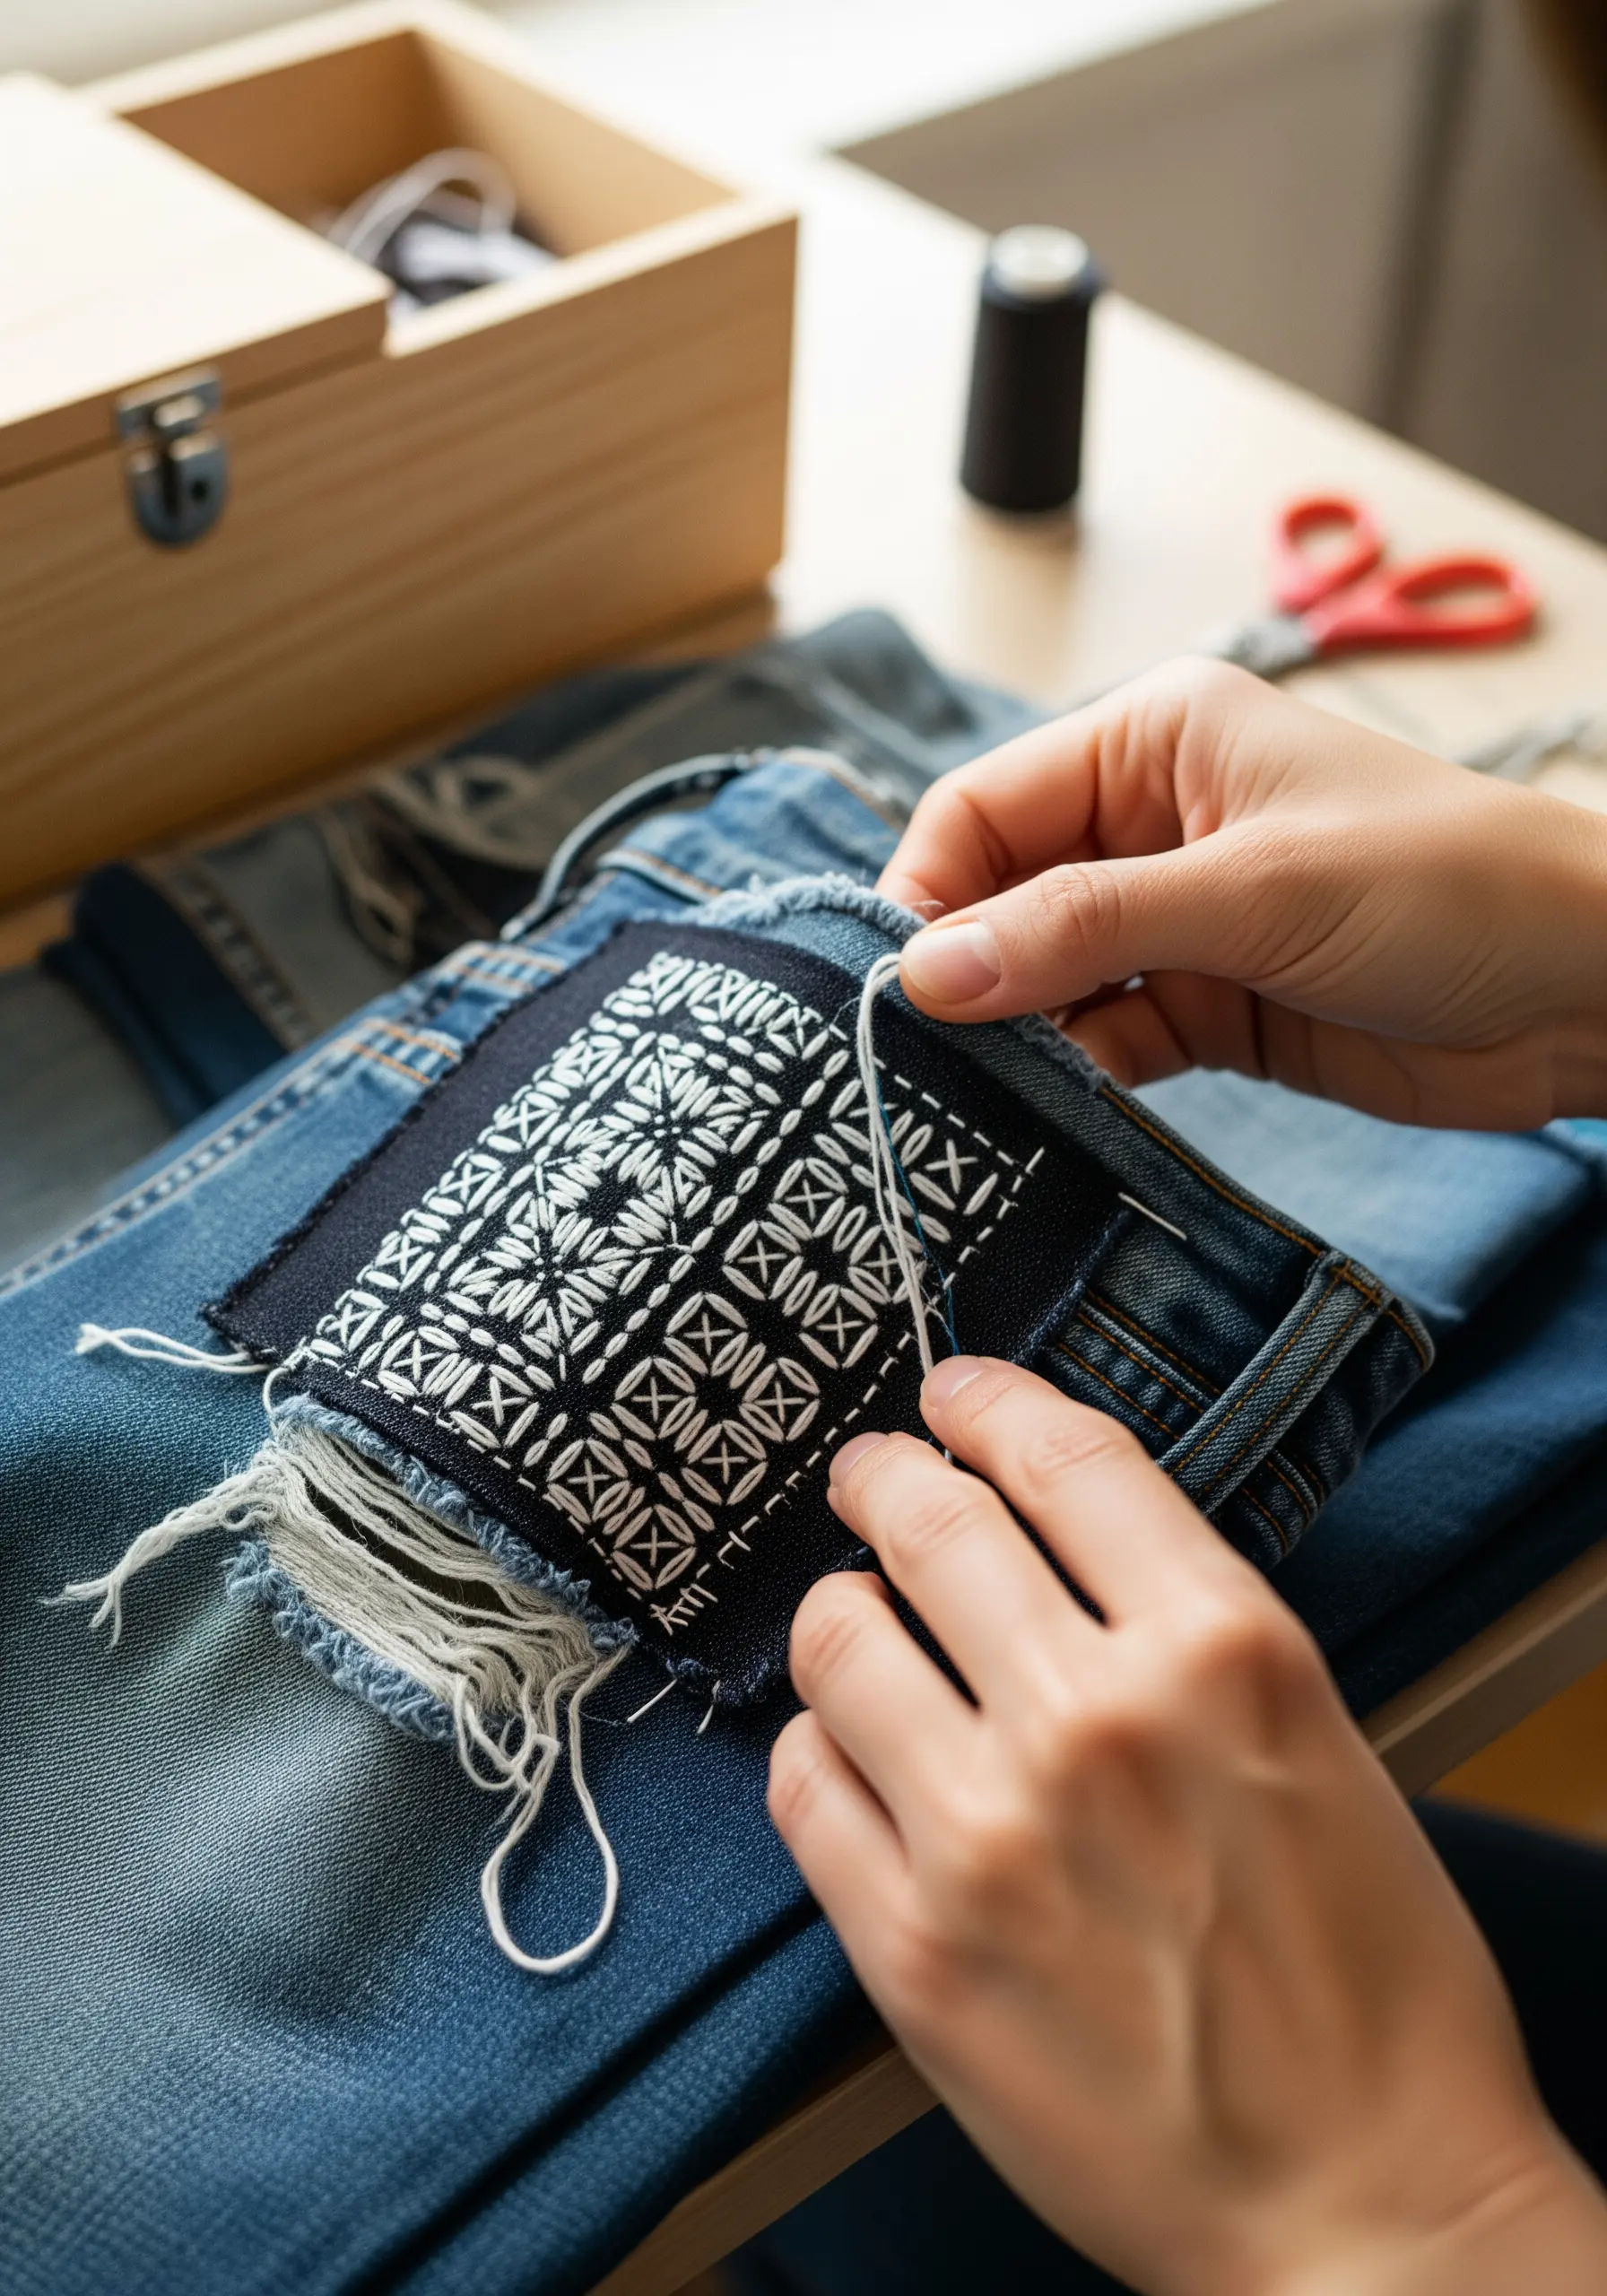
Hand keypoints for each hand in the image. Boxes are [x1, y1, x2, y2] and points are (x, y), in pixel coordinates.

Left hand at [769, 1359, 1606, 2295]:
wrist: (1359, 2210)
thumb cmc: (1371, 1987)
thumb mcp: (1317, 1746)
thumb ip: (1186, 1630)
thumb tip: (1057, 1540)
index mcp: (1224, 1648)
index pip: (1062, 1457)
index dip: (989, 1401)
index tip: (952, 1392)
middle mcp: (1093, 1716)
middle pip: (927, 1519)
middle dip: (884, 1475)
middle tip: (869, 1474)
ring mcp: (986, 1830)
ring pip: (836, 1635)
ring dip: (844, 1614)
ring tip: (861, 1630)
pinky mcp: (908, 1947)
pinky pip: (799, 1781)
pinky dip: (820, 1753)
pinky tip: (857, 1764)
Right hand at [879, 660, 1606, 1129]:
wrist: (1587, 993)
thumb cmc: (1449, 886)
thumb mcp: (1253, 892)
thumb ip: (1084, 928)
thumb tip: (926, 970)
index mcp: (1154, 743)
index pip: (985, 807)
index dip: (929, 889)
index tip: (897, 983)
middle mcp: (1151, 826)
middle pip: (1001, 896)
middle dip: (963, 970)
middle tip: (916, 1058)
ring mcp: (1178, 924)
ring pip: (1044, 978)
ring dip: (1013, 1034)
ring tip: (971, 1098)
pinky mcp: (1209, 1010)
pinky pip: (1104, 1041)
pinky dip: (1074, 1076)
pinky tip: (1054, 1111)